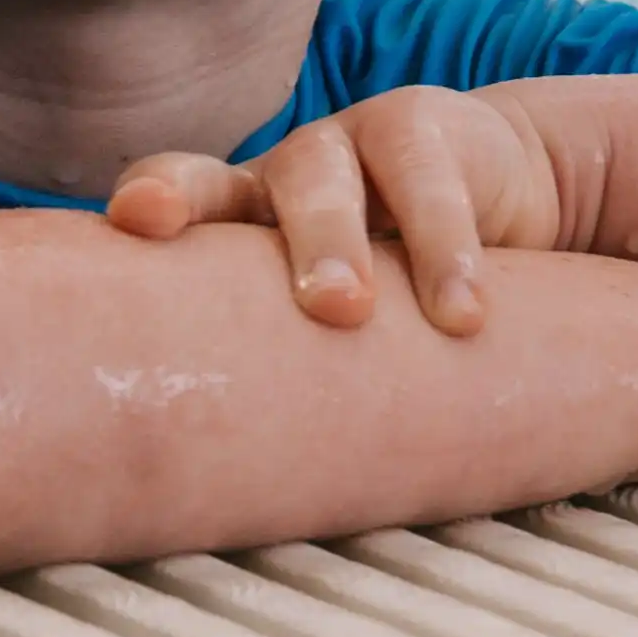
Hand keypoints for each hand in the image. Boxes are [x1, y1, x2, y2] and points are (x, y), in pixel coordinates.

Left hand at [107, 87, 583, 334]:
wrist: (502, 197)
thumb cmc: (390, 288)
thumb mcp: (331, 322)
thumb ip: (287, 368)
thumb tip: (235, 506)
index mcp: (230, 220)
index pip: (172, 199)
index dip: (153, 198)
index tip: (136, 221)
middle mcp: (273, 179)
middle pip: (230, 190)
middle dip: (232, 241)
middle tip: (288, 308)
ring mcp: (343, 145)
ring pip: (323, 180)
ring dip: (334, 244)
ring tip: (352, 313)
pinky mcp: (421, 130)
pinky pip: (427, 185)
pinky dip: (445, 250)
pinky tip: (464, 314)